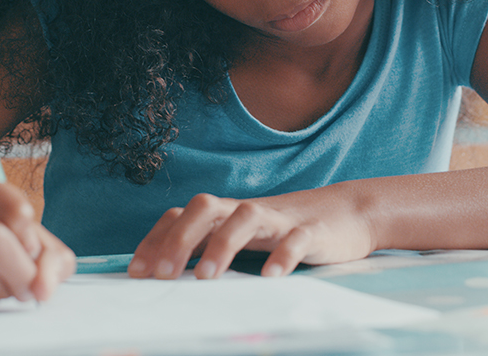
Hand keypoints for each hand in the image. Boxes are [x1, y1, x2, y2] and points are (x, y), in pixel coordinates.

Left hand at [126, 190, 373, 280]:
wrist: (350, 212)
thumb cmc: (287, 232)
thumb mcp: (247, 239)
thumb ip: (214, 251)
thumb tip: (172, 281)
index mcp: (227, 214)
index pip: (181, 216)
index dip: (156, 240)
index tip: (137, 272)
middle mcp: (247, 211)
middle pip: (205, 207)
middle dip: (180, 239)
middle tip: (163, 276)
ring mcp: (280, 219)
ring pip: (246, 217)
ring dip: (223, 244)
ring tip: (208, 277)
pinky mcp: (312, 231)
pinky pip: (296, 239)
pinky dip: (283, 257)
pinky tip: (271, 278)